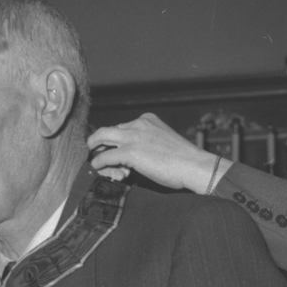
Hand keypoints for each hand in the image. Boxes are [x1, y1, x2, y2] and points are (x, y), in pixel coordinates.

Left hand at [88, 113, 221, 193]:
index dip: (115, 139)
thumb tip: (133, 156)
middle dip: (97, 140)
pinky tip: (97, 168)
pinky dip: (98, 162)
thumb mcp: (162, 142)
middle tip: (93, 151)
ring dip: (94, 149)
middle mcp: (138, 123)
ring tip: (92, 159)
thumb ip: (147, 143)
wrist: (194, 165)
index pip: (122, 127)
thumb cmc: (183, 160)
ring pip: (102, 138)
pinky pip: (105, 156)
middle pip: (108, 129)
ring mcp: (133, 136)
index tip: (112, 150)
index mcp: (147, 119)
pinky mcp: (130, 151)